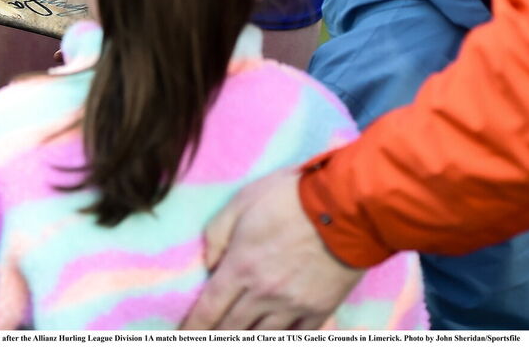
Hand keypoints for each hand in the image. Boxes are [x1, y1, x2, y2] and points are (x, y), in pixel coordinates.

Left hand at [182, 169, 363, 329]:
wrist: (345, 207)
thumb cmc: (291, 197)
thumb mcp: (243, 200)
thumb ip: (218, 233)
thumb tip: (208, 264)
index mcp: (241, 266)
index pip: (209, 308)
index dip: (193, 328)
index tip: (183, 336)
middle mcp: (263, 293)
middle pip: (232, 329)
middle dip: (215, 337)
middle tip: (206, 338)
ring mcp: (293, 305)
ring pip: (262, 338)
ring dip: (246, 340)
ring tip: (238, 337)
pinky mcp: (319, 310)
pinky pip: (296, 338)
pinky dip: (282, 340)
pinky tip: (274, 337)